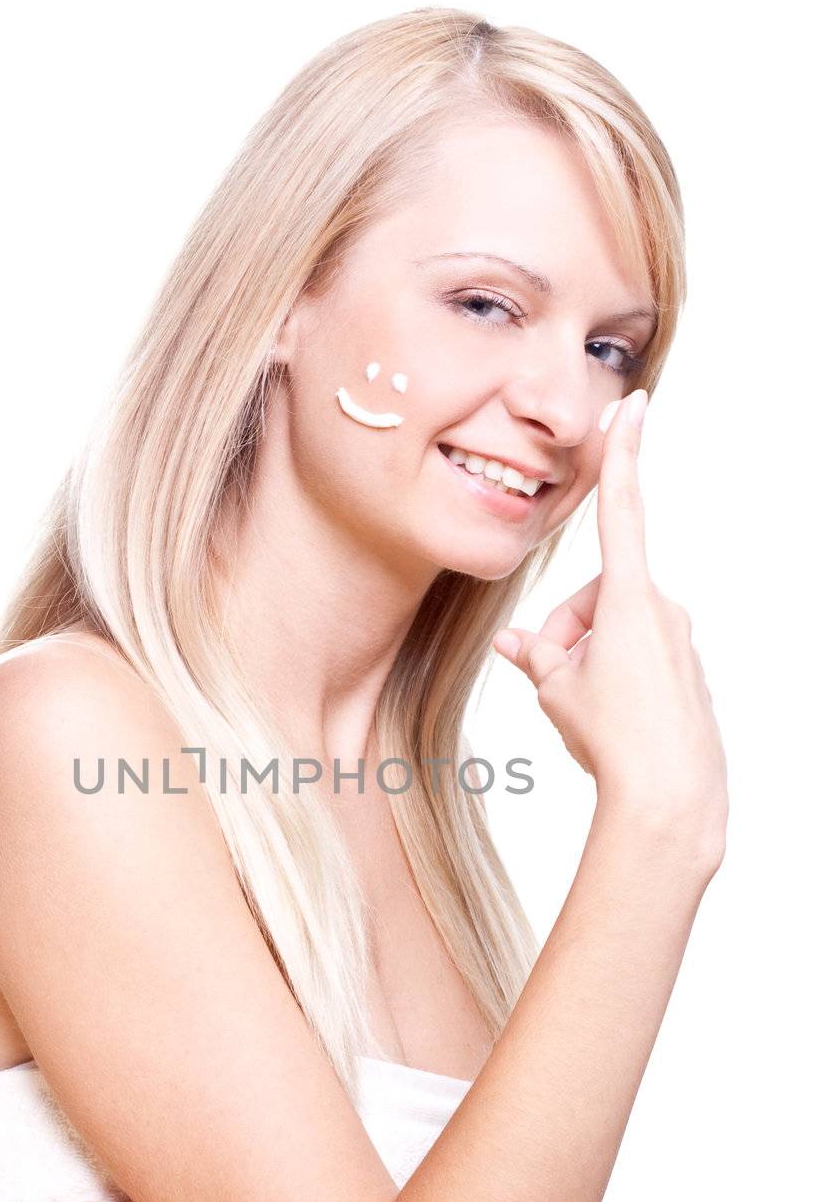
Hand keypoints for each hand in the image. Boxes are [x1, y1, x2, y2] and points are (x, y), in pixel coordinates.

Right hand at [492, 390, 727, 860]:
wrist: (670, 795)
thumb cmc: (613, 738)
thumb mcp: (556, 690)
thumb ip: (534, 655)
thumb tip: (516, 644)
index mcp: (629, 600)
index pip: (621, 509)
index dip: (621, 454)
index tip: (634, 405)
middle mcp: (662, 611)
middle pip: (592, 601)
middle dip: (562, 633)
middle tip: (549, 680)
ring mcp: (678, 642)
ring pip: (610, 634)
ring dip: (583, 660)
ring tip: (577, 710)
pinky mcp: (685, 672)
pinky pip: (634, 660)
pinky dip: (609, 679)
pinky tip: (606, 723)